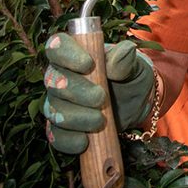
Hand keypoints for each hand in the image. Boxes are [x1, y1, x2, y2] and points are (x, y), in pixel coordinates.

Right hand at [42, 33, 154, 154]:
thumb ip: (126, 59)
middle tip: (101, 98)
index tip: (88, 64)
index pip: (56, 46)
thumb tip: (125, 50)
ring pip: (52, 110)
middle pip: (53, 81)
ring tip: (101, 121)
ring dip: (77, 118)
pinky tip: (85, 141)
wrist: (134, 104)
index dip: (66, 54)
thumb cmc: (130, 77)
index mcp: (74, 54)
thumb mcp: (134, 66)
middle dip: (77, 92)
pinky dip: (69, 140)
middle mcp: (59, 76)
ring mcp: (57, 103)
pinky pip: (55, 136)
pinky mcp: (60, 128)